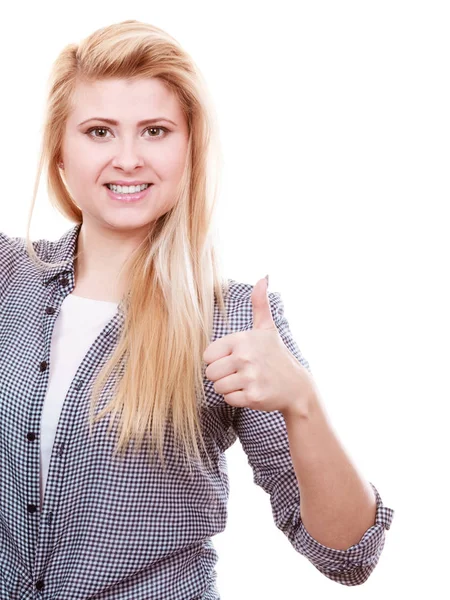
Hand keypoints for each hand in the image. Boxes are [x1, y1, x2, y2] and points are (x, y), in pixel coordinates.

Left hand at [203, 277, 314, 416]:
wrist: (297, 386)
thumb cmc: (276, 356)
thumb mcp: (267, 328)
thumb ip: (260, 304)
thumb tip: (263, 278)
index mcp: (242, 339)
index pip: (208, 355)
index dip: (218, 359)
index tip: (233, 359)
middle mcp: (245, 357)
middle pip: (210, 373)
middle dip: (222, 375)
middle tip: (240, 373)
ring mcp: (250, 377)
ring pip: (218, 387)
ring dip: (230, 388)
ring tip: (246, 382)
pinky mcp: (253, 396)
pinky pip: (229, 400)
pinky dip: (238, 399)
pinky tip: (251, 391)